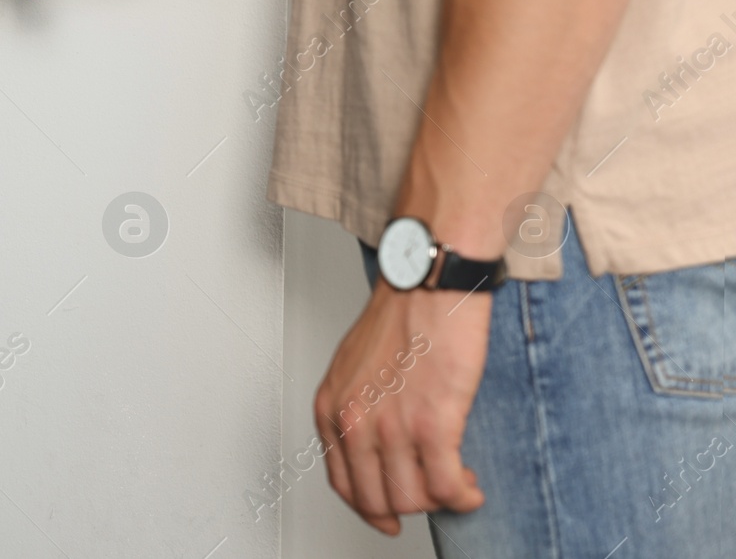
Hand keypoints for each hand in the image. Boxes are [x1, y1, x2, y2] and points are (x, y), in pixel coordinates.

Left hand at [314, 283, 488, 534]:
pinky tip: (469, 486)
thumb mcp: (353, 366)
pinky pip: (445, 488)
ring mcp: (391, 426)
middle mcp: (354, 421)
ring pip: (413, 499)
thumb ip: (357, 409)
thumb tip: (376, 449)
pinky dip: (462, 497)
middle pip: (377, 499)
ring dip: (439, 499)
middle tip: (431, 493)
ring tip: (455, 480)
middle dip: (409, 505)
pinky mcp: (432, 425)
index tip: (387, 516)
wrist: (427, 285)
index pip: (343, 483)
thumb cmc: (399, 315)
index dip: (370, 507)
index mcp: (332, 407)